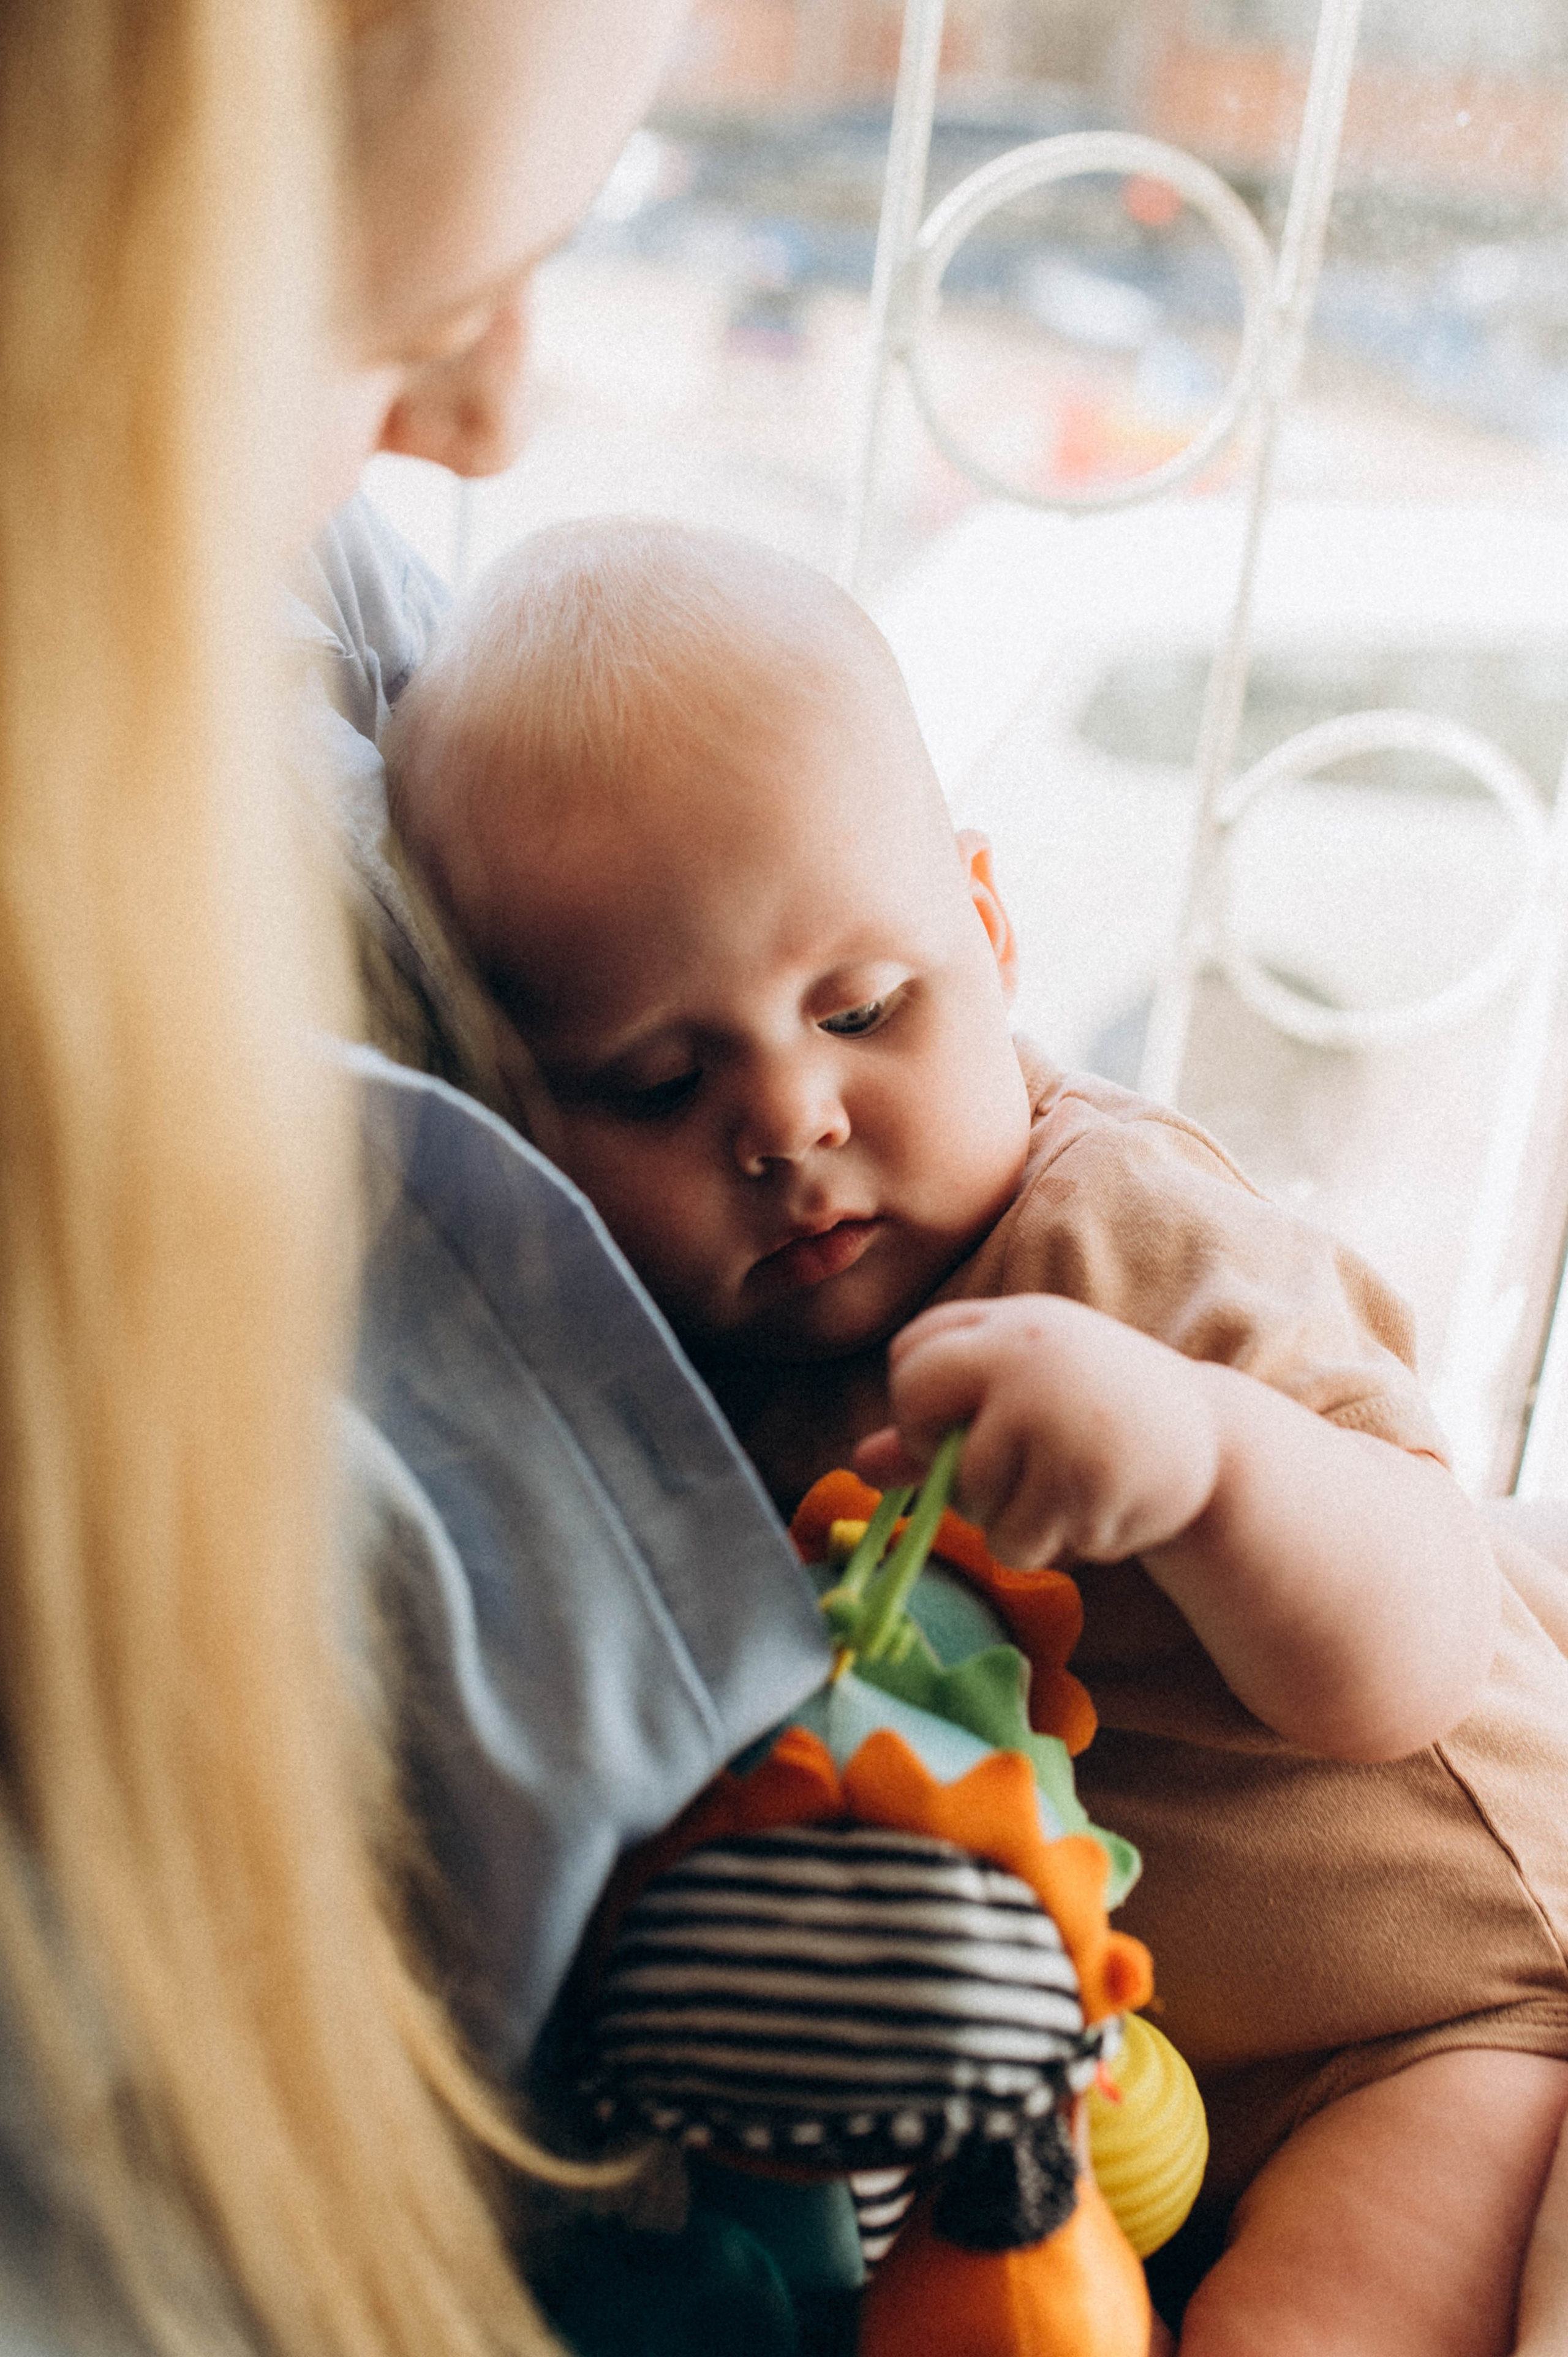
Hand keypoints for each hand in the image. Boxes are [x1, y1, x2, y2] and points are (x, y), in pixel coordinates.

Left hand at [854, 1293, 1221, 1569]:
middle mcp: (1028, 1353)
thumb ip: (940, 1428)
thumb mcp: (1022, 1399)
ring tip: (1062, 1488)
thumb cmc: (1099, 1418)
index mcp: (1013, 1322)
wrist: (1216, 1447)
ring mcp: (1053, 1415)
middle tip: (994, 1466)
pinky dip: (1038, 1544)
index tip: (958, 1425)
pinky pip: (1011, 1539)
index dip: (918, 1400)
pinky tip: (1087, 1512)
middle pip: (916, 1400)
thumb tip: (859, 1462)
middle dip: (939, 1452)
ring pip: (967, 1489)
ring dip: (1003, 1512)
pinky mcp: (1081, 1479)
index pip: (911, 1350)